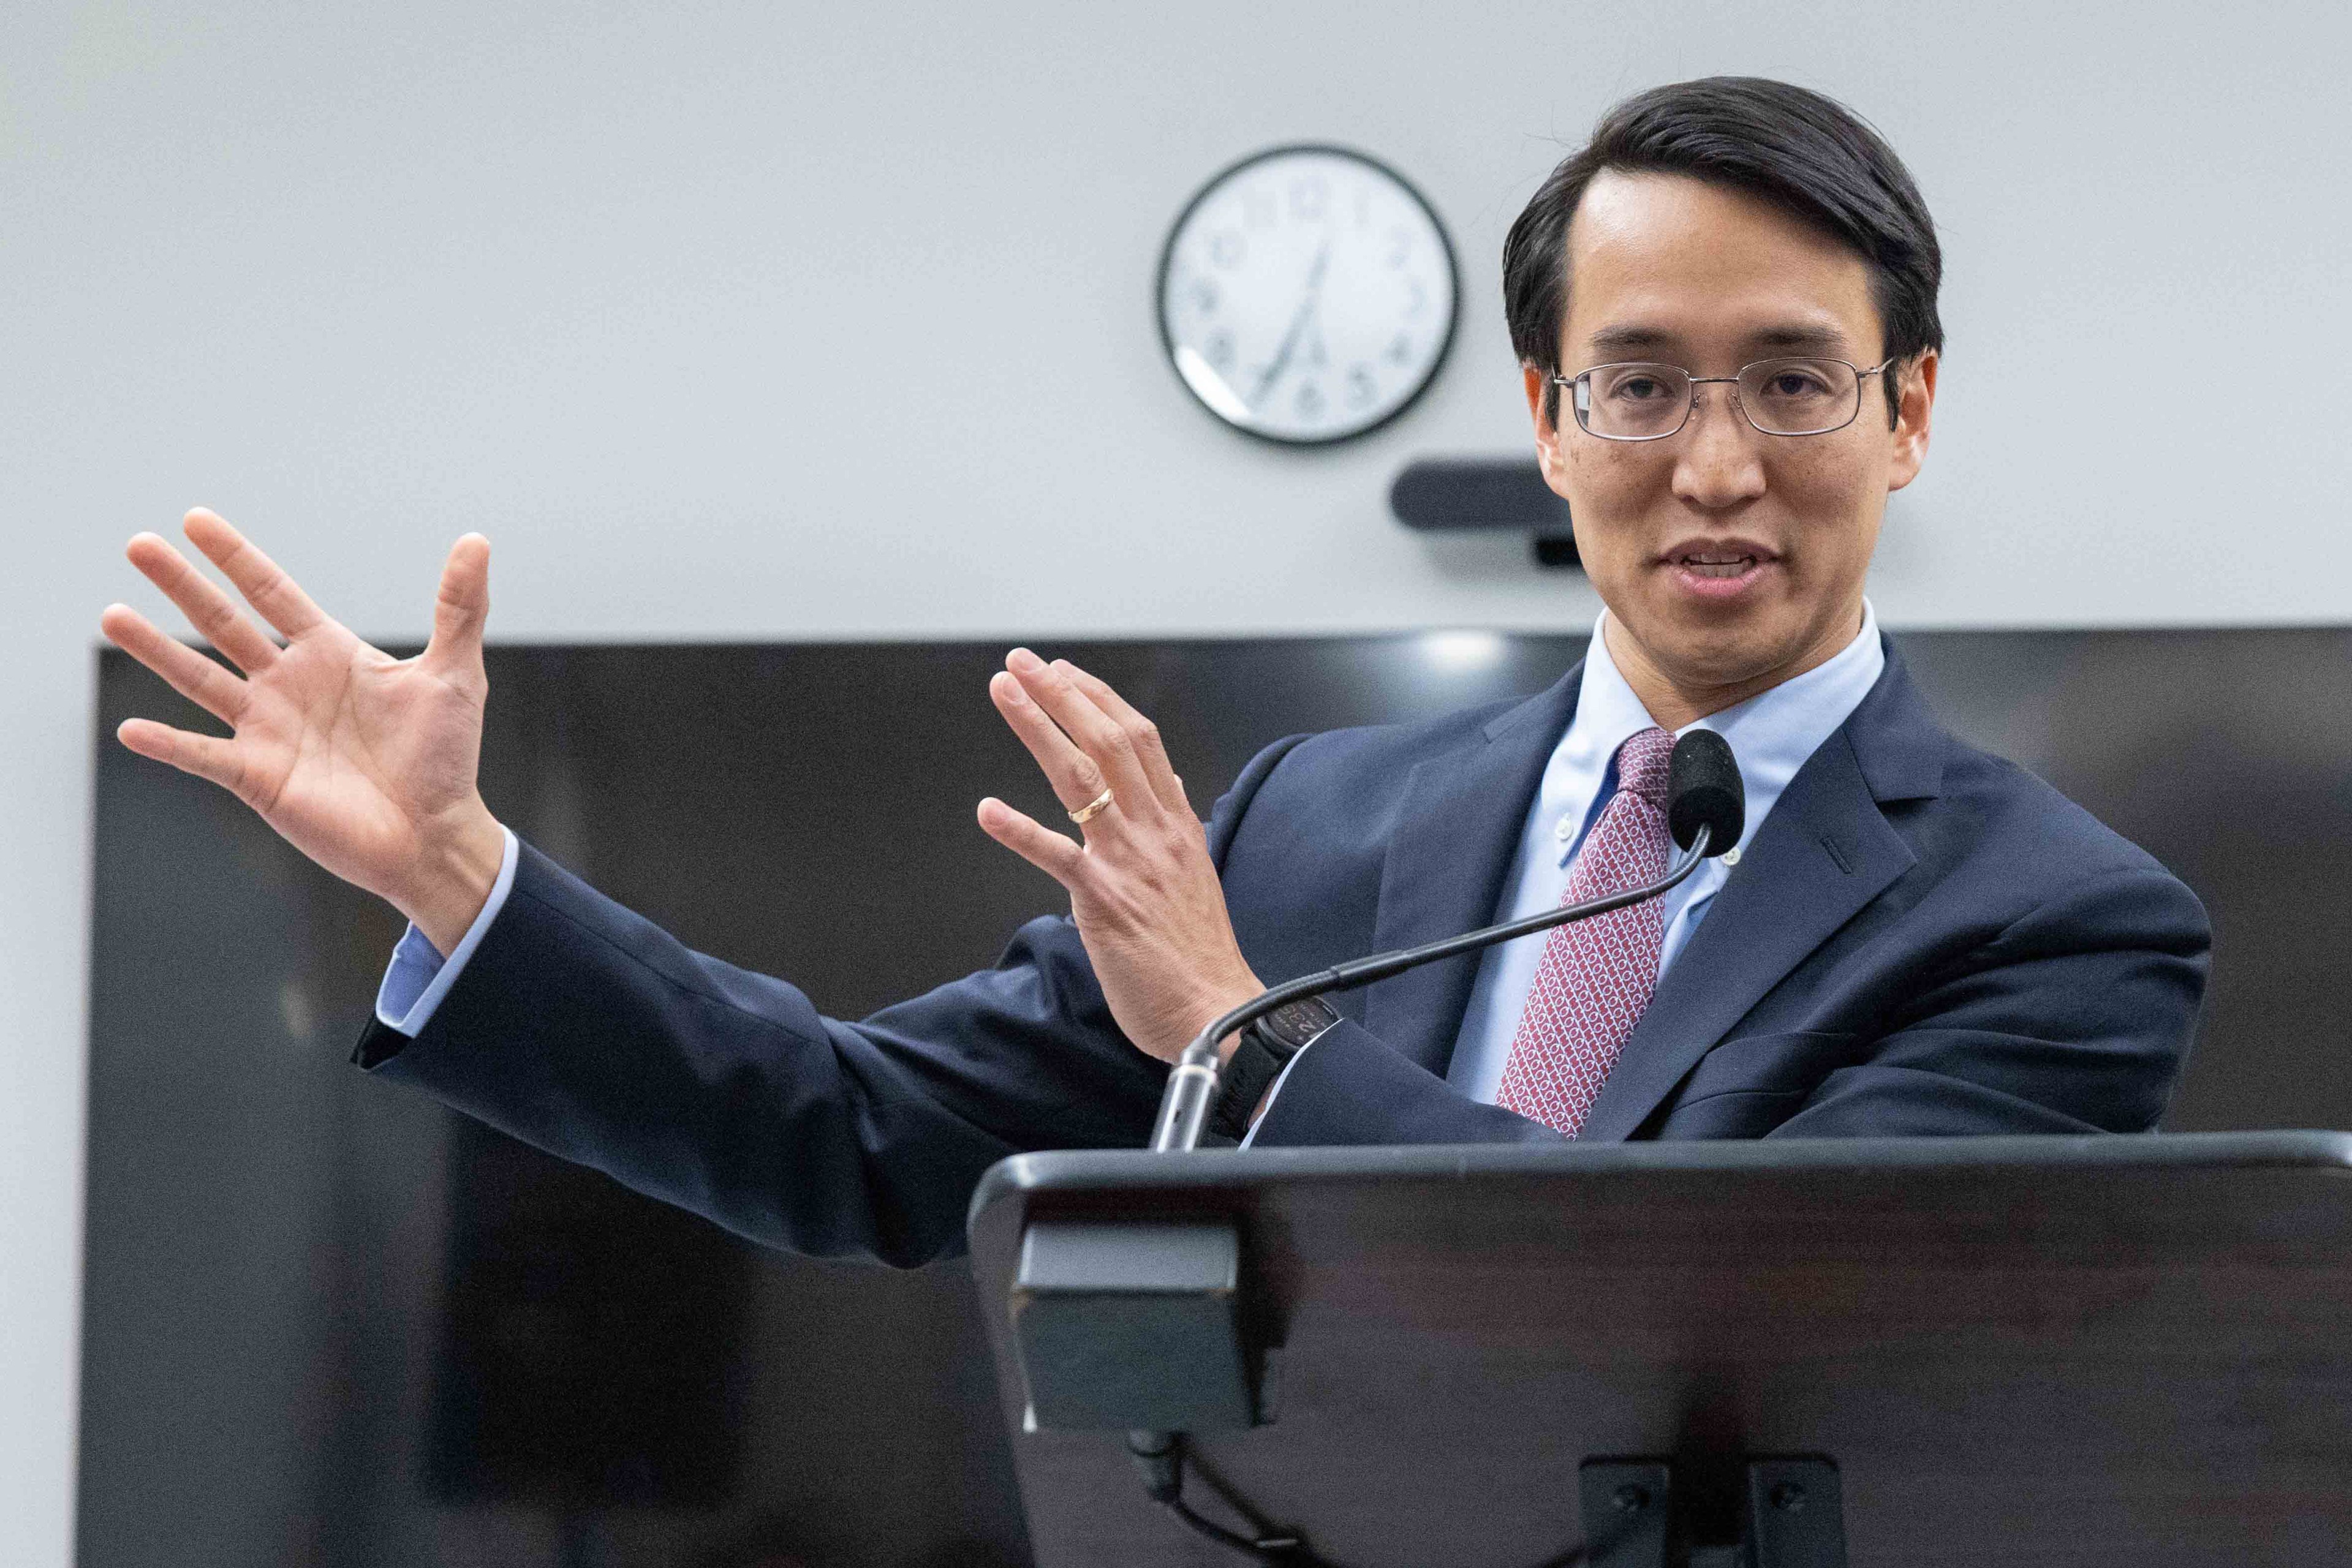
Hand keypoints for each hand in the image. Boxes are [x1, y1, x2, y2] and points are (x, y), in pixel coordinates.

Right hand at [100, 509, 505, 954]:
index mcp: (329, 653)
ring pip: (199, 680)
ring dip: (157, 650)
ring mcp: (267, 730)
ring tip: (111, 615)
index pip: (271, 593)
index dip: (235, 558)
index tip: (195, 520)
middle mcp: (288, 685)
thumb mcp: (455, 674)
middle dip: (182, 586)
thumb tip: (476, 541)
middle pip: (223, 624)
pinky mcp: (258, 777)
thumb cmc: (446, 756)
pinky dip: (169, 745)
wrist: (436, 834)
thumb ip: (458, 607)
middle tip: (137, 545)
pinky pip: (203, 755)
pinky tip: (130, 728)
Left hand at [977, 649, 1264, 1063]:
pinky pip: (1056, 855)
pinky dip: (1019, 831)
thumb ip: (1178, 831)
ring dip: (1039, 728)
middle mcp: (1156, 832)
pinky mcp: (1104, 900)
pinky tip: (987, 810)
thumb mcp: (1197, 878)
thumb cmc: (1200, 958)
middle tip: (1024, 664)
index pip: (1141, 740)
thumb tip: (1171, 790)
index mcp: (1177, 826)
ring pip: (1083, 777)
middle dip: (1064, 695)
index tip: (1066, 674)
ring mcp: (1130, 861)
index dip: (1099, 700)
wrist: (1218, 1013)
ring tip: (1005, 692)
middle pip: (1110, 740)